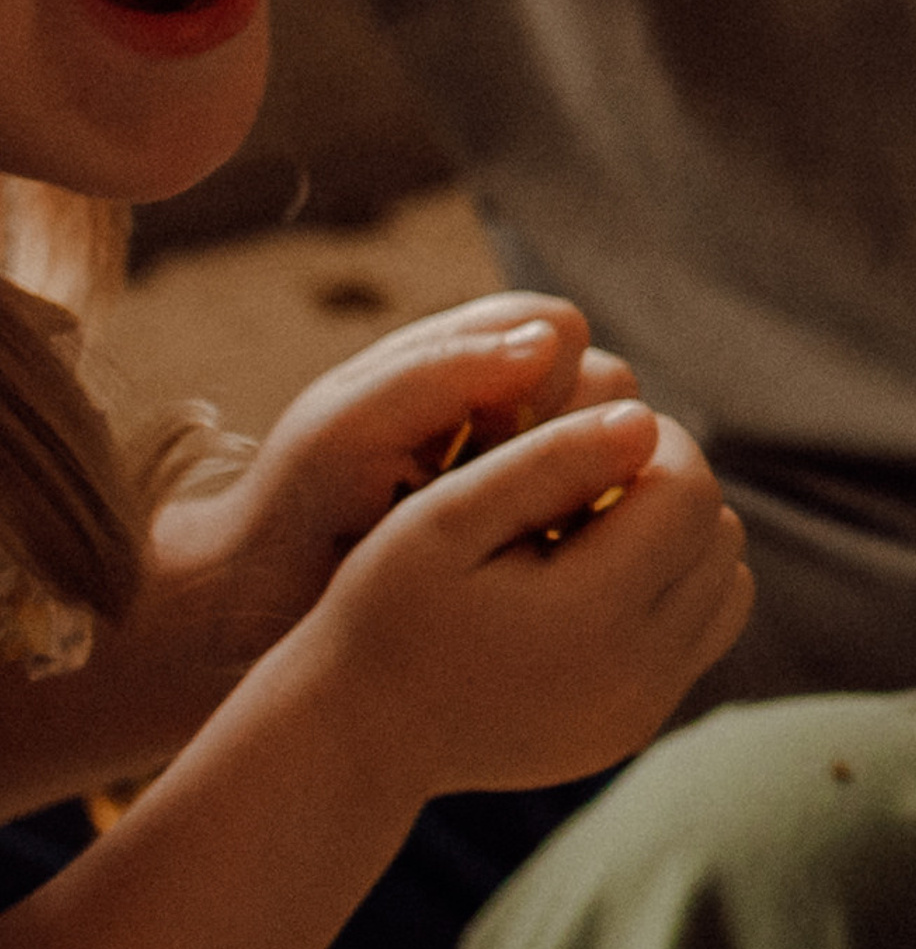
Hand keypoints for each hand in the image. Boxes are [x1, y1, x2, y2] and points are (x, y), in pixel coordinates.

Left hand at [150, 294, 634, 674]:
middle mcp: (519, 412)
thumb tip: (551, 343)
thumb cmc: (297, 508)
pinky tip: (550, 571)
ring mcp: (541, 479)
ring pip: (620, 453)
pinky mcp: (552, 546)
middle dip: (574, 433)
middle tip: (508, 494)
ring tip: (525, 538)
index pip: (561, 329)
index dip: (545, 372)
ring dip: (589, 488)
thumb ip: (438, 372)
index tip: (492, 431)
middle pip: (609, 387)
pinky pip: (612, 523)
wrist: (262, 619)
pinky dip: (593, 536)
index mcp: (470, 360)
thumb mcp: (347, 428)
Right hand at [287, 394, 752, 793]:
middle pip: (717, 537)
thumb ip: (546, 462)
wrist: (357, 735)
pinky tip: (597, 579)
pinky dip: (672, 593)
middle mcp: (637, 673)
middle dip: (670, 487)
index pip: (690, 492)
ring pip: (725, 586)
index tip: (596, 432)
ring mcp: (642, 709)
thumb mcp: (444, 518)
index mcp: (593, 614)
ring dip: (679, 540)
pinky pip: (701, 635)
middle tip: (591, 475)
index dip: (658, 441)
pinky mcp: (635, 728)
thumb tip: (643, 421)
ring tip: (595, 525)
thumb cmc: (384, 610)